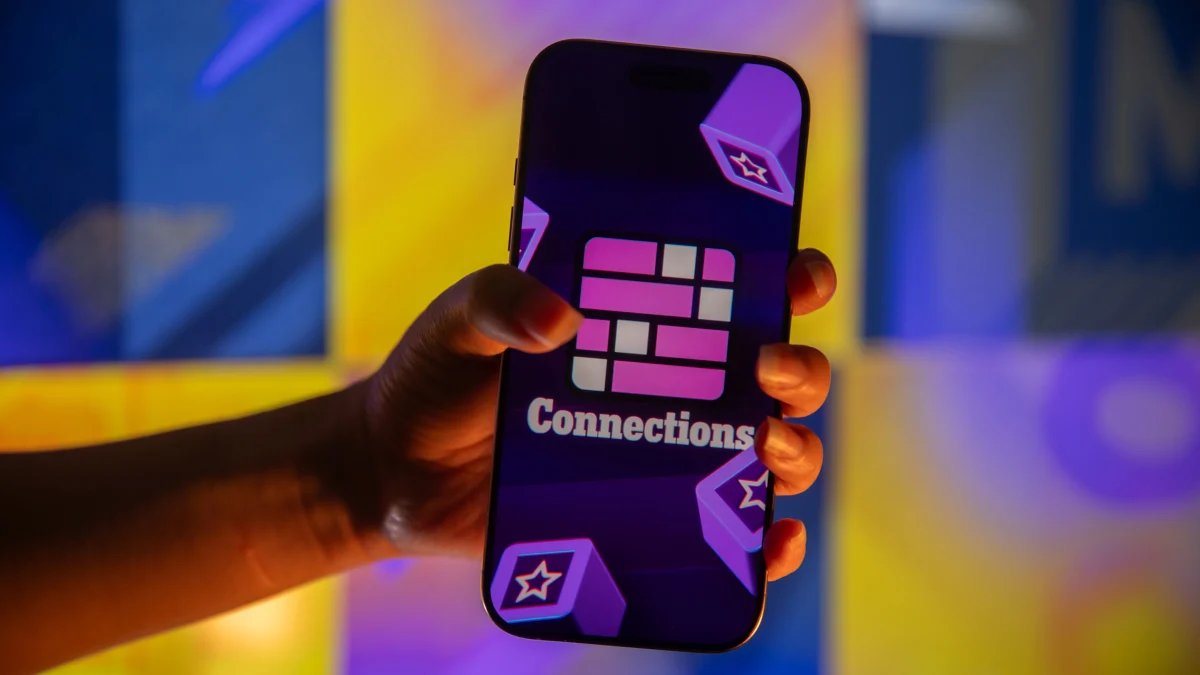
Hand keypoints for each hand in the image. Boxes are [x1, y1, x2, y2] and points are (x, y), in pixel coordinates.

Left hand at [361, 249, 835, 582]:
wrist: (394, 472)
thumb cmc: (434, 378)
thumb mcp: (458, 322)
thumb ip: (497, 300)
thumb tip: (562, 320)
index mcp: (645, 320)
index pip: (741, 289)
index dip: (790, 278)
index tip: (800, 277)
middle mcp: (672, 385)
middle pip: (777, 373)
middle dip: (800, 369)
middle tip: (769, 370)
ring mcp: (666, 454)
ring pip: (771, 452)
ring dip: (797, 451)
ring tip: (766, 450)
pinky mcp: (649, 520)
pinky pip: (731, 536)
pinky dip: (768, 543)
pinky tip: (774, 540)